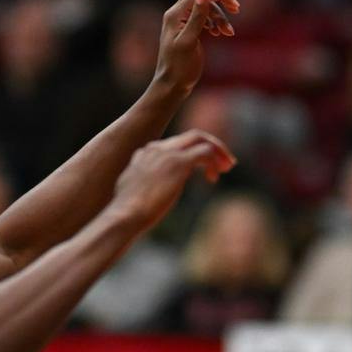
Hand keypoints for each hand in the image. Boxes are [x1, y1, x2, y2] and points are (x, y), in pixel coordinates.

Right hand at [108, 128, 235, 231]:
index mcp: (145, 154)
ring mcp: (168, 153)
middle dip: (211, 146)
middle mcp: (157, 148)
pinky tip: (213, 178)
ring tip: (226, 167)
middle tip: (225, 163)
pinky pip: (205, 152)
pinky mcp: (180, 163)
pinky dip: (214, 161)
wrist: (125, 216)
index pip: (176, 144)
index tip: (203, 167)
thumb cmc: (127, 213)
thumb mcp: (131, 193)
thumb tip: (147, 189)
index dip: (192, 153)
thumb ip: (142, 183)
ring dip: (217, 151)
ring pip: (200, 139)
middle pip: (191, 136)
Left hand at [154, 0, 238, 92]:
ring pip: (207, 6)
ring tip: (228, 32)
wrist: (172, 85)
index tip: (235, 7)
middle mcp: (177, 13)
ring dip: (221, 15)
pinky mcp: (189, 28)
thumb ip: (197, 16)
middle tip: (236, 10)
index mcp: (175, 13)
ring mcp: (183, 20)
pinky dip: (216, 22)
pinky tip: (220, 33)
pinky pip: (206, 16)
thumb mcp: (189, 41)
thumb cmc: (179, 67)